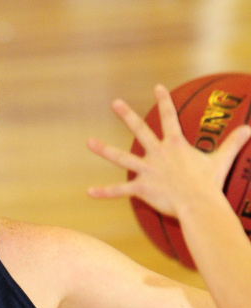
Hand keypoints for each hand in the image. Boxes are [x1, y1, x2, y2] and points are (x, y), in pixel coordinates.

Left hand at [86, 84, 250, 215]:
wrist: (198, 203)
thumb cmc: (209, 182)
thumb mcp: (222, 159)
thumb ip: (233, 142)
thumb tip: (250, 129)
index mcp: (175, 144)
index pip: (169, 117)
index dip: (163, 102)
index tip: (157, 87)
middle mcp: (157, 154)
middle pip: (139, 130)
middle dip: (127, 115)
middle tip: (115, 103)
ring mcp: (147, 170)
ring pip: (121, 157)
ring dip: (104, 150)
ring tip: (89, 141)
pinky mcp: (141, 188)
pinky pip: (119, 191)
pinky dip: (104, 192)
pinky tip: (89, 192)